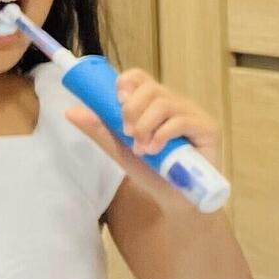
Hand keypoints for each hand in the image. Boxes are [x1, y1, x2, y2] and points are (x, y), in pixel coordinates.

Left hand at [66, 69, 222, 178]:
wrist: (175, 200)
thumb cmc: (153, 172)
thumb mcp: (120, 150)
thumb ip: (100, 131)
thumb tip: (70, 111)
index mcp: (155, 104)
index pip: (140, 78)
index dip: (126, 83)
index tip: (117, 102)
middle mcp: (175, 104)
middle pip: (151, 88)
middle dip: (132, 110)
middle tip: (127, 134)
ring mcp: (193, 115)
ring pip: (164, 103)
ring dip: (145, 126)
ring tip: (141, 149)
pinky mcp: (208, 128)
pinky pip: (181, 121)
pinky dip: (162, 135)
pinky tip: (155, 150)